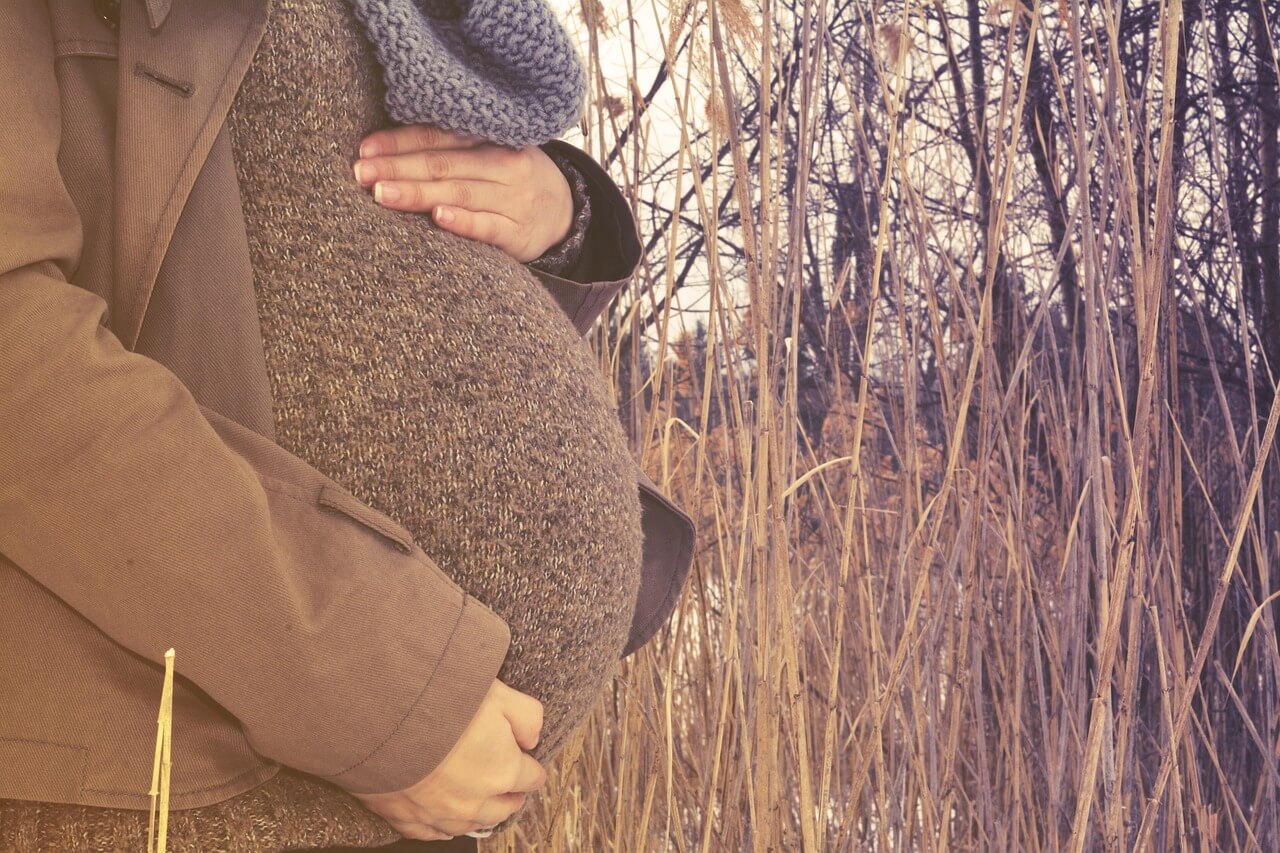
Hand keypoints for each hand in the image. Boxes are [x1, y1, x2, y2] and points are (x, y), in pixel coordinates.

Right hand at [351, 678, 546, 840]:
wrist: (379, 717)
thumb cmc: (440, 701)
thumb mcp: (499, 694)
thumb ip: (527, 718)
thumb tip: (532, 739)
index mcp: (503, 771)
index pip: (532, 778)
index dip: (531, 767)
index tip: (528, 760)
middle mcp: (475, 801)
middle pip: (504, 807)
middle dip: (510, 794)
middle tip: (509, 782)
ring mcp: (439, 814)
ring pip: (470, 824)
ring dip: (480, 812)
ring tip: (481, 800)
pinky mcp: (406, 818)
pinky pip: (432, 833)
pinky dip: (442, 827)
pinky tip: (445, 821)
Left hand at [355, 124, 575, 262]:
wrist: (566, 213)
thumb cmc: (510, 180)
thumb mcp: (490, 154)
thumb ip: (450, 149)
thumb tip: (385, 149)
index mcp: (491, 139)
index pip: (439, 136)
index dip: (400, 142)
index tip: (364, 151)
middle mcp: (504, 164)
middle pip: (444, 163)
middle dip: (399, 168)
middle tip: (362, 174)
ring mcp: (514, 198)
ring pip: (461, 192)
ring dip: (419, 193)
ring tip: (382, 194)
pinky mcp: (520, 233)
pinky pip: (489, 226)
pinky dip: (464, 221)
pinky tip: (439, 217)